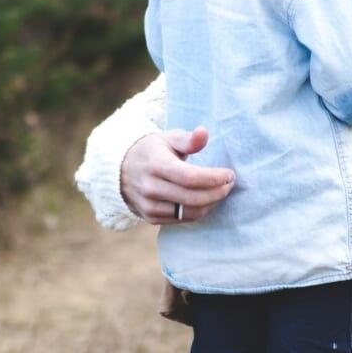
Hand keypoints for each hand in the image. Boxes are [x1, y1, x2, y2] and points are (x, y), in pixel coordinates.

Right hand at [120, 126, 235, 225]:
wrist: (121, 170)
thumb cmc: (152, 151)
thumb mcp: (167, 139)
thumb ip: (188, 139)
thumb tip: (204, 133)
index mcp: (156, 165)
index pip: (190, 177)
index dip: (213, 178)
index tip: (229, 174)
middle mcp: (151, 187)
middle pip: (193, 198)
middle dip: (218, 192)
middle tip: (230, 184)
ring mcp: (149, 205)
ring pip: (190, 212)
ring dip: (211, 204)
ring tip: (220, 192)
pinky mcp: (151, 218)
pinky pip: (182, 219)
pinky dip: (198, 211)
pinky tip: (206, 200)